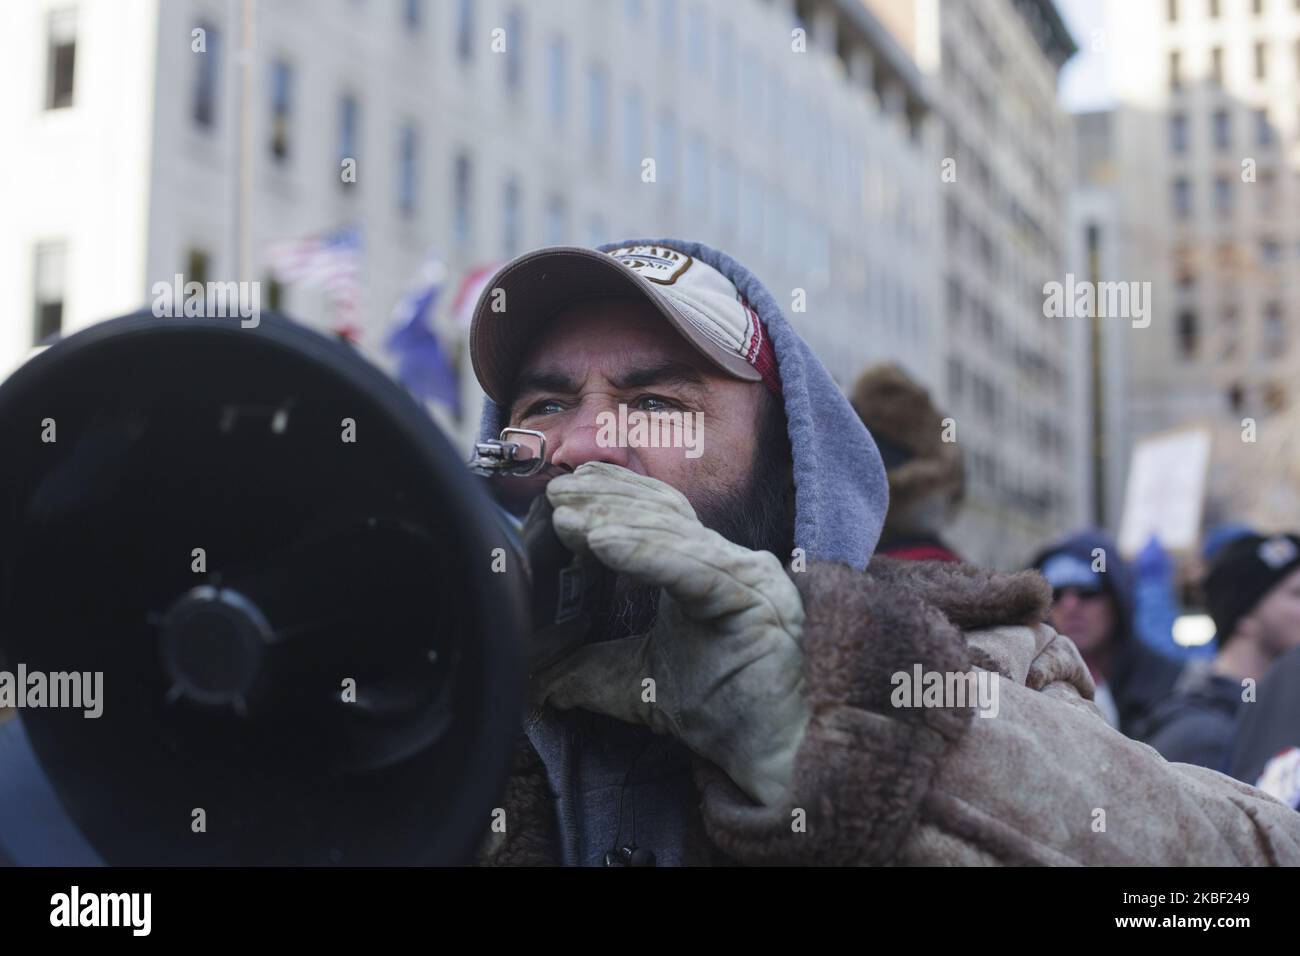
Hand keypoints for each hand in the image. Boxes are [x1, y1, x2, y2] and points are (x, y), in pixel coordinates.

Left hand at [532, 462, 807, 805]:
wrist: (768, 753)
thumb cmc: (720, 710)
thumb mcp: (637, 684)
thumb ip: (592, 673)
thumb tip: (540, 683)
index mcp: (708, 569)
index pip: (660, 514)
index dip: (613, 494)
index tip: (565, 488)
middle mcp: (732, 563)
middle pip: (664, 514)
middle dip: (606, 500)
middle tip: (557, 494)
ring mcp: (749, 578)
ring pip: (674, 536)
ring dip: (616, 522)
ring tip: (570, 520)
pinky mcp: (756, 600)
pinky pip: (693, 570)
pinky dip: (645, 553)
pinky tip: (603, 543)